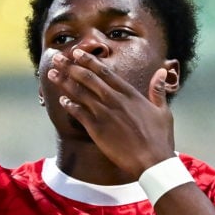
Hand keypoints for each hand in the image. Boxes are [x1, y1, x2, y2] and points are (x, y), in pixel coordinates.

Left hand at [48, 49, 174, 176]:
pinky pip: (79, 113)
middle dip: (71, 66)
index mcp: (130, 94)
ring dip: (64, 82)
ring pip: (80, 93)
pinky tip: (61, 100)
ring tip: (52, 74)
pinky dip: (69, 105)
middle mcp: (115, 100)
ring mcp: (105, 114)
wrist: (152, 161)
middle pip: (88, 78)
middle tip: (58, 58)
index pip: (105, 72)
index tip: (77, 53)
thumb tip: (162, 71)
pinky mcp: (97, 129)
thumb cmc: (159, 138)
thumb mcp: (162, 111)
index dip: (89, 61)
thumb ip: (158, 90)